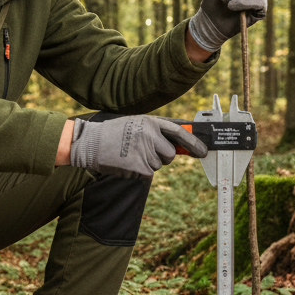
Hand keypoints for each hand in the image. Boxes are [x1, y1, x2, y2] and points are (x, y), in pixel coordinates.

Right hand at [69, 115, 207, 178]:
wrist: (91, 143)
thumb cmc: (112, 134)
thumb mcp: (135, 124)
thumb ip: (154, 131)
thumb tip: (176, 145)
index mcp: (150, 122)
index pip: (179, 133)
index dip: (193, 143)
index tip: (203, 151)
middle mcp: (150, 136)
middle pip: (170, 155)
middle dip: (162, 157)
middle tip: (145, 152)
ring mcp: (145, 152)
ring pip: (158, 165)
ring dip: (148, 163)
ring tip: (130, 154)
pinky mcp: (139, 167)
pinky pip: (148, 172)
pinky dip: (139, 170)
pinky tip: (126, 162)